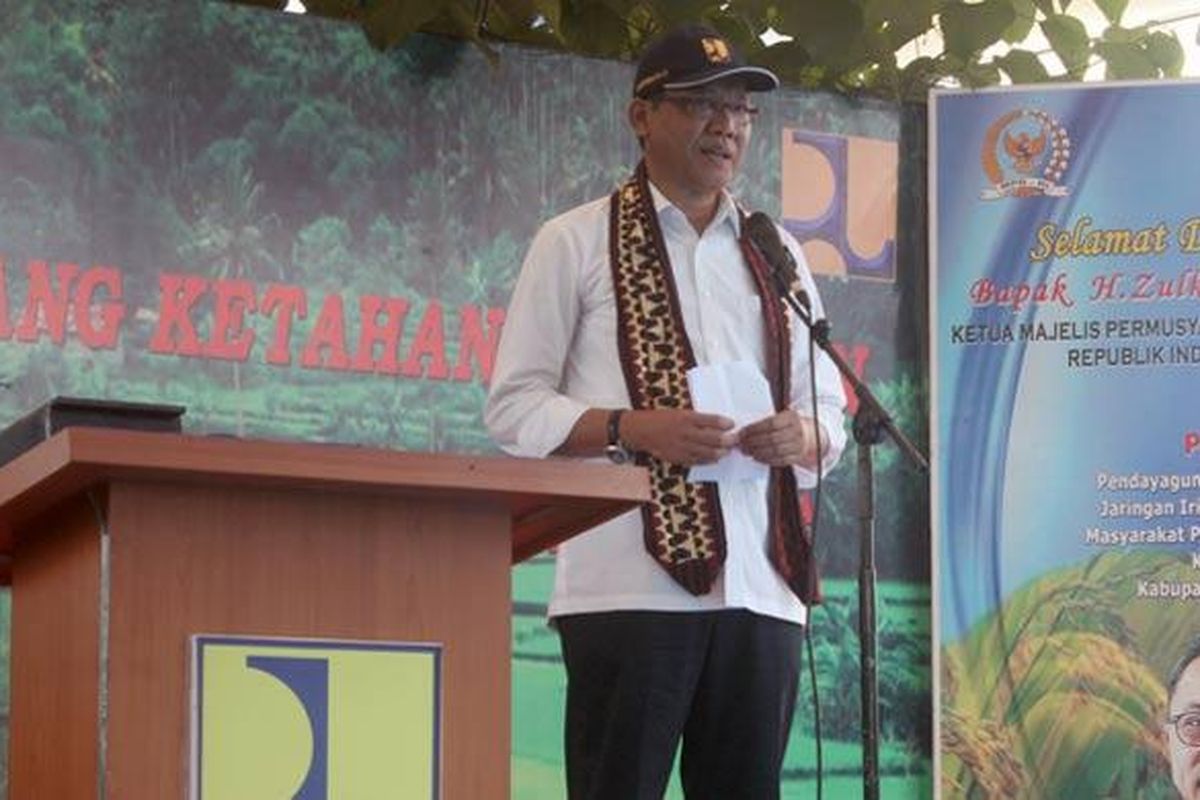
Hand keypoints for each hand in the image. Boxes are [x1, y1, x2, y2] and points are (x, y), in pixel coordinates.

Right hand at [621, 409, 735, 466]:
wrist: (640, 430)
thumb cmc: (660, 419)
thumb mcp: (678, 412)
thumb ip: (696, 419)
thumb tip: (716, 425)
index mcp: (685, 417)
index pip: (710, 420)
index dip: (723, 423)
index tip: (732, 424)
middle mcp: (684, 432)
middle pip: (711, 438)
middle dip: (726, 440)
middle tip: (735, 441)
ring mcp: (680, 446)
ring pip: (705, 452)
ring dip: (719, 453)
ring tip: (727, 451)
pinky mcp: (676, 457)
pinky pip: (695, 461)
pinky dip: (706, 461)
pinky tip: (714, 459)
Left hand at [738, 410, 825, 467]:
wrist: (812, 434)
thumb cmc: (791, 424)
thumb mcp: (783, 416)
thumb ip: (767, 421)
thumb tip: (745, 430)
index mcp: (792, 418)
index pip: (771, 424)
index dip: (754, 429)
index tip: (743, 433)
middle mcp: (797, 431)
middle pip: (772, 438)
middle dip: (753, 442)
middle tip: (741, 444)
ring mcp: (799, 445)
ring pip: (775, 451)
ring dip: (758, 452)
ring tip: (747, 451)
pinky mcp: (798, 457)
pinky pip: (780, 460)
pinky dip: (767, 460)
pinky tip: (757, 457)